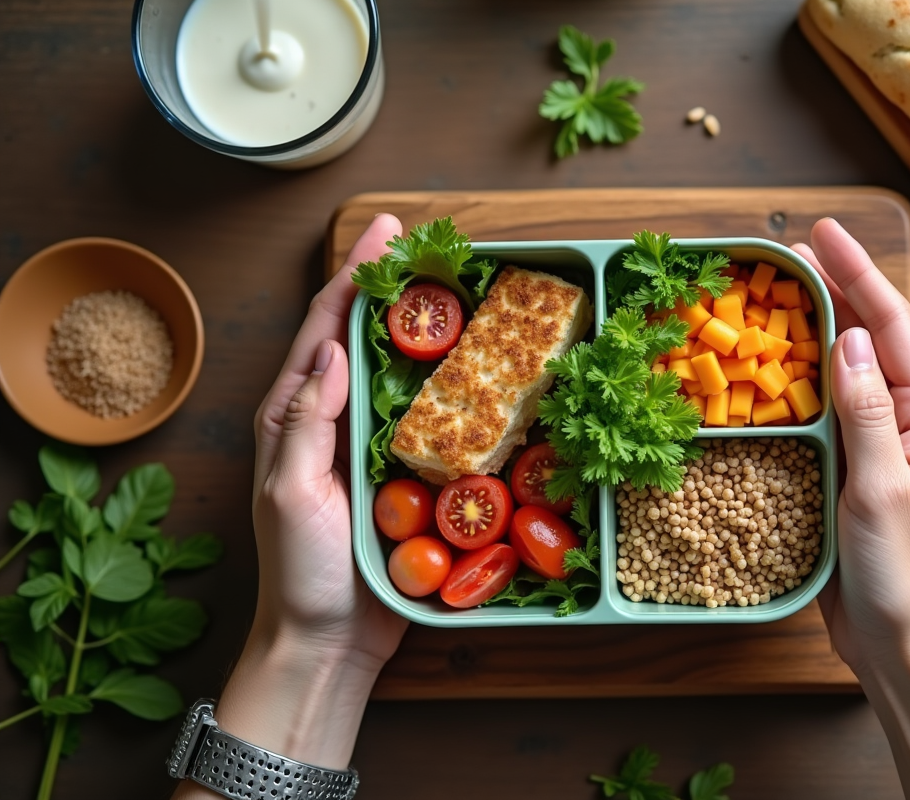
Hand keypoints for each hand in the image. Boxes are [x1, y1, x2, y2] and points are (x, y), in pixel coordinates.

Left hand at [173, 216, 412, 795]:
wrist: (329, 639)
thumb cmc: (300, 570)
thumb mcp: (290, 493)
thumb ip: (305, 423)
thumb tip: (332, 351)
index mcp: (294, 415)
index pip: (324, 328)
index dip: (355, 275)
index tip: (386, 230)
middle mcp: (331, 419)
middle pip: (363, 336)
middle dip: (393, 287)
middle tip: (434, 247)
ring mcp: (368, 445)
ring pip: (399, 371)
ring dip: (425, 329)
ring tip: (462, 292)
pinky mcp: (402, 472)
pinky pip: (427, 417)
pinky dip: (448, 385)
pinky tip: (477, 371)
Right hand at [795, 221, 909, 799]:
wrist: (900, 645)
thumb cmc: (905, 576)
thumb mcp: (884, 489)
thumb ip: (869, 410)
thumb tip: (853, 335)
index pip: (893, 327)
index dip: (857, 274)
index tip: (822, 233)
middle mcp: (904, 421)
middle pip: (869, 338)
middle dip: (833, 289)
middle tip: (786, 252)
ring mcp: (874, 445)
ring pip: (840, 371)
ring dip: (808, 330)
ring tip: (768, 296)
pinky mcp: (845, 471)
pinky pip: (819, 412)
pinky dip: (790, 383)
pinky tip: (762, 373)